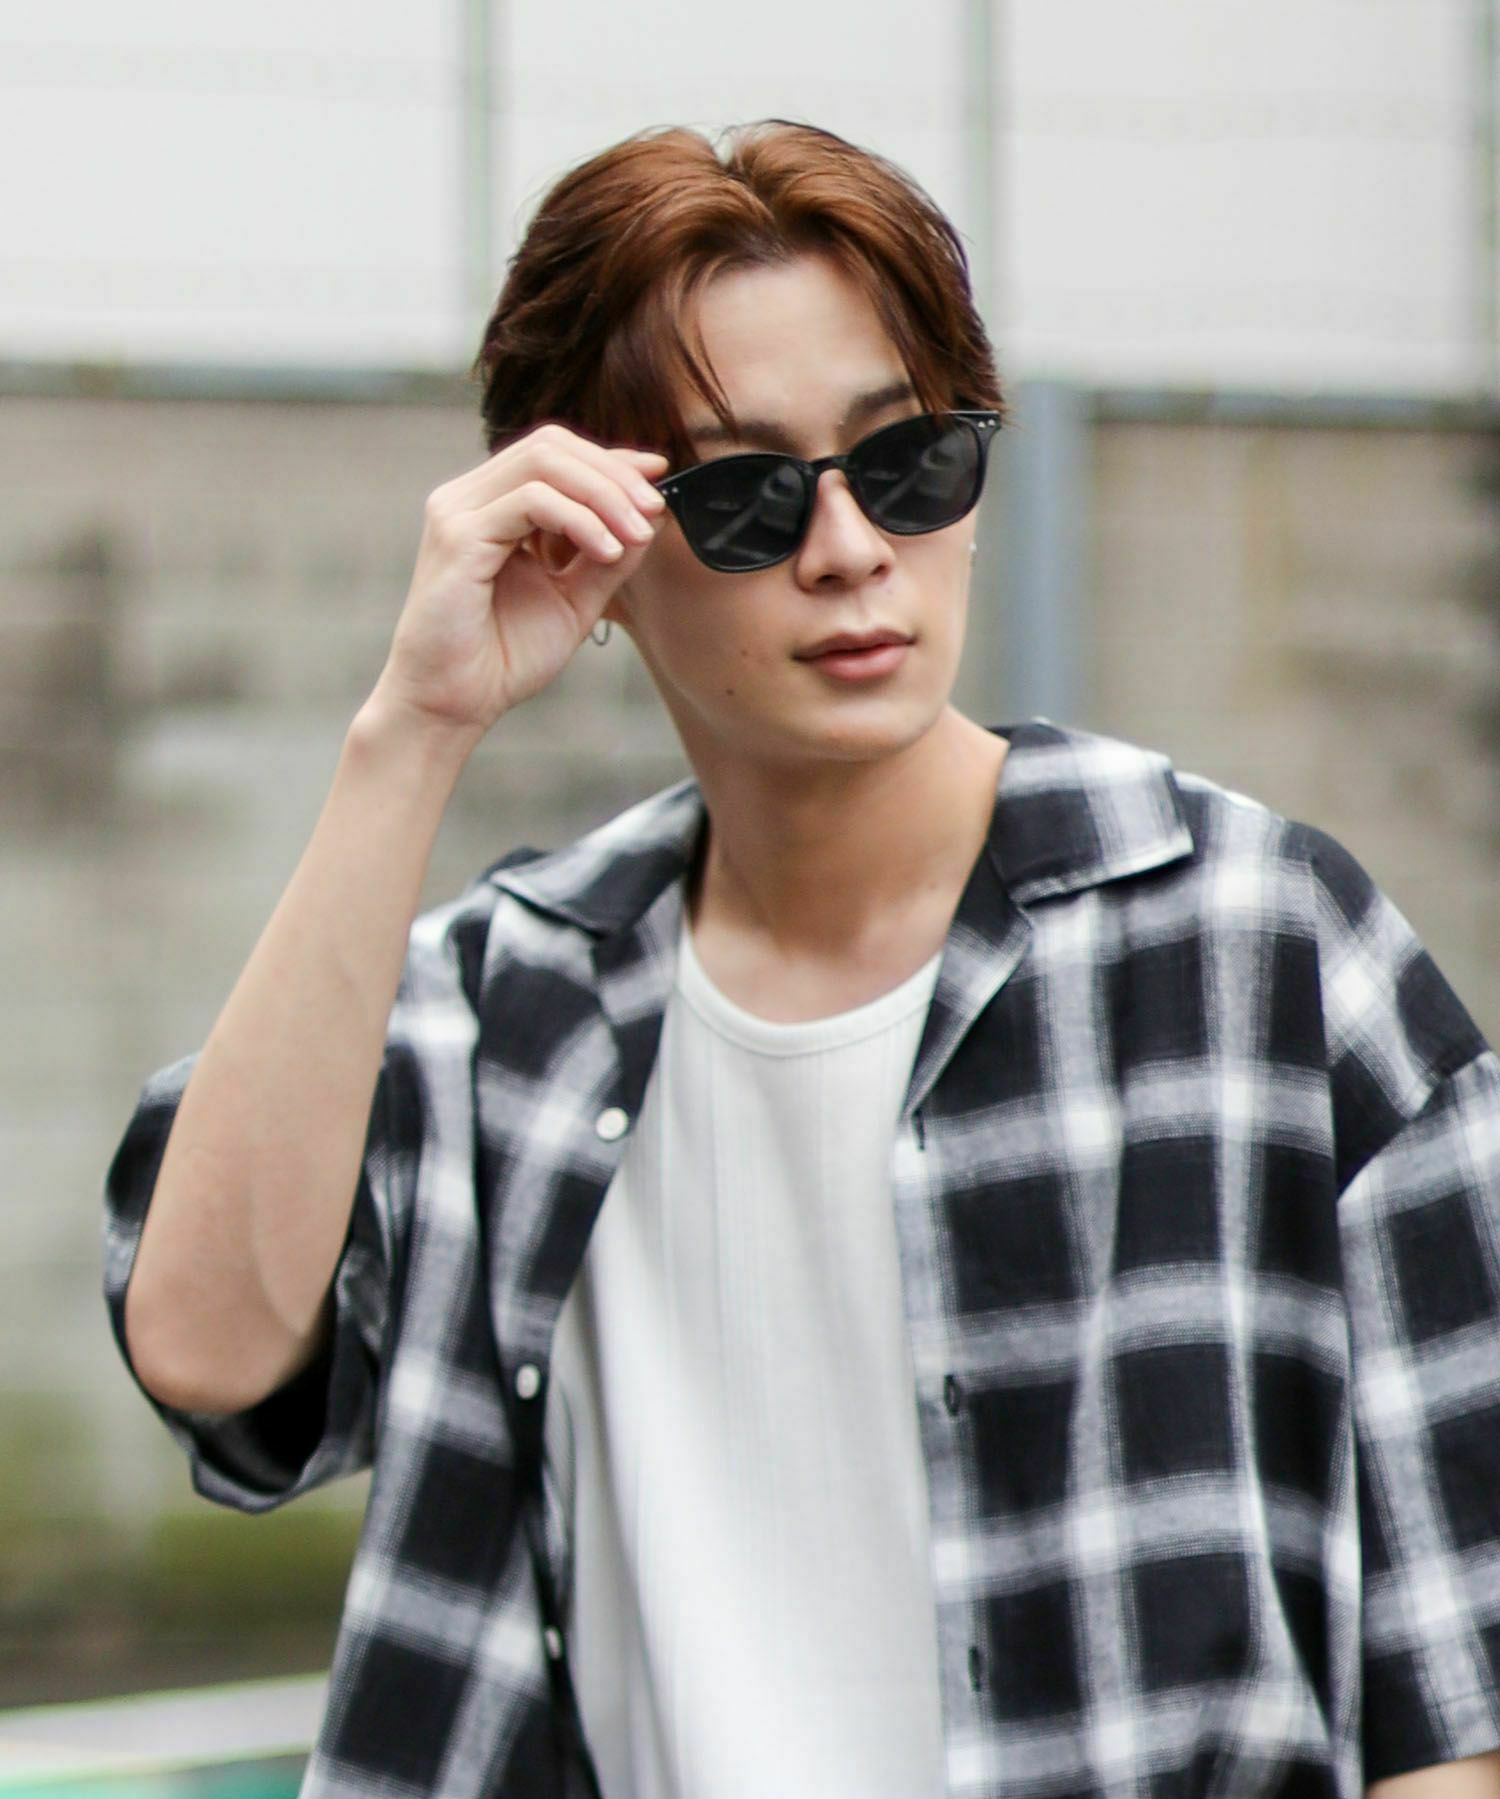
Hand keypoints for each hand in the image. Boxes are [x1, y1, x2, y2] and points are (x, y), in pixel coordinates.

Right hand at [371, 423, 668, 741]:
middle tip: (652, 509)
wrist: (455, 704)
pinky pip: (531, 502)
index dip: (610, 458)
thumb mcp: (573, 599)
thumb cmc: (503, 658)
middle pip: (551, 446)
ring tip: (636, 533)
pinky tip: (607, 551)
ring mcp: (458, 511)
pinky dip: (579, 520)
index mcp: (492, 507)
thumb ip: (607, 556)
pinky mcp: (458, 535)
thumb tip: (651, 515)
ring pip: (543, 463)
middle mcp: (470, 498)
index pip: (555, 454)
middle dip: (612, 472)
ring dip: (603, 493)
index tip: (658, 476)